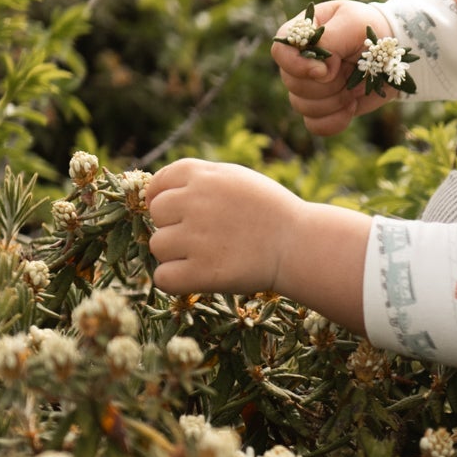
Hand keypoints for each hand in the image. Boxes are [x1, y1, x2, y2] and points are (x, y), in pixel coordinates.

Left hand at [145, 159, 303, 295]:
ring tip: (208, 255)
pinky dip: (176, 280)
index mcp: (203, 176)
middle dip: (173, 225)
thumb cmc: (270, 211)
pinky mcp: (202, 272)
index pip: (158, 184)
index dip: (163, 199)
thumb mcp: (236, 179)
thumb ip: (199, 180)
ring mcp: (196, 238)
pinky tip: (197, 276)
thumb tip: (156, 192)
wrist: (299, 245)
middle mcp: (195, 202)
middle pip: (157, 214)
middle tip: (203, 236)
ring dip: (175, 254)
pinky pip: (163, 278)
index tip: (178, 214)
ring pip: (157, 246)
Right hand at [271, 0, 382, 137]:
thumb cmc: (370, 29)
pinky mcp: (323, 107)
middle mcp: (300, 62)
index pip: (280, 52)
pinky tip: (352, 106)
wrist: (393, 52)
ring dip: (335, 100)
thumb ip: (329, 40)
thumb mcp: (353, 22)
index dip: (297, 66)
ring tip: (357, 85)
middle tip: (353, 71)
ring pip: (302, 106)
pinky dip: (335, 120)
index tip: (325, 70)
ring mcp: (310, 86)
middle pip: (292, 84)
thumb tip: (320, 71)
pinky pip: (315, 125)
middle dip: (327, 84)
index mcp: (301, 34)